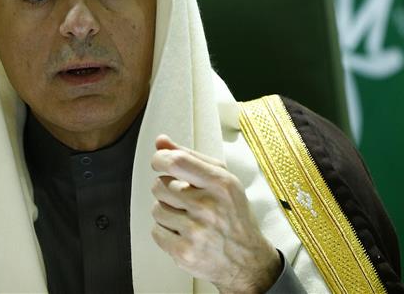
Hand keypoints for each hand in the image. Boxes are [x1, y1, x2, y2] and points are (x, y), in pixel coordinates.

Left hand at [149, 135, 281, 293]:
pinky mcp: (185, 253)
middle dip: (166, 189)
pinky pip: (156, 232)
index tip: (160, 163)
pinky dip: (165, 232)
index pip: (176, 161)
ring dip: (166, 211)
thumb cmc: (234, 216)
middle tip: (183, 199)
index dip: (160, 159)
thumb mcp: (223, 180)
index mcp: (220, 184)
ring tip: (186, 218)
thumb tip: (161, 141)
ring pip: (156, 209)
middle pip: (159, 185)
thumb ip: (190, 157)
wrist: (247, 261)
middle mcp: (208, 206)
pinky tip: (183, 233)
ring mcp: (196, 231)